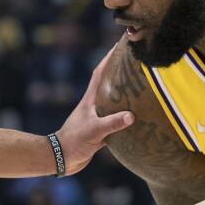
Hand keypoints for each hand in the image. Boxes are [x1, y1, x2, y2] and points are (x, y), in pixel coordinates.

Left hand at [56, 46, 133, 174]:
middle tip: (137, 64)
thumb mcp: (94, 131)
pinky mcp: (100, 131)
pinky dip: (126, 119)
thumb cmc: (74, 141)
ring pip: (115, 103)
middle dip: (121, 74)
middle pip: (110, 85)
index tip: (120, 46)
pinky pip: (116, 121)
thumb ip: (112, 123)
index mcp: (90, 100)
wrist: (62, 159)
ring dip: (126, 96)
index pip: (100, 73)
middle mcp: (94, 106)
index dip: (109, 58)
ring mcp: (97, 118)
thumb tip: (131, 116)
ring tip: (143, 89)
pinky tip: (138, 120)